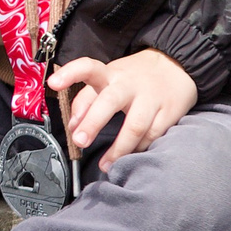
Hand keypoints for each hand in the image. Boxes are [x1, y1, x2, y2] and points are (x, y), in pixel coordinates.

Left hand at [49, 50, 199, 170]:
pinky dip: (140, 148)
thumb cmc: (134, 77)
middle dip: (93, 121)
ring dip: (118, 149)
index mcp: (109, 74)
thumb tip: (72, 125)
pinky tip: (131, 156)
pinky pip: (153, 135)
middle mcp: (128, 85)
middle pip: (110, 101)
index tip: (53, 83)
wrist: (177, 65)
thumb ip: (86, 99)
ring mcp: (150, 99)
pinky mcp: (169, 112)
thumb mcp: (108, 79)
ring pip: (135, 126)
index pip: (88, 68)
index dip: (70, 74)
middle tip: (80, 141)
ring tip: (106, 165)